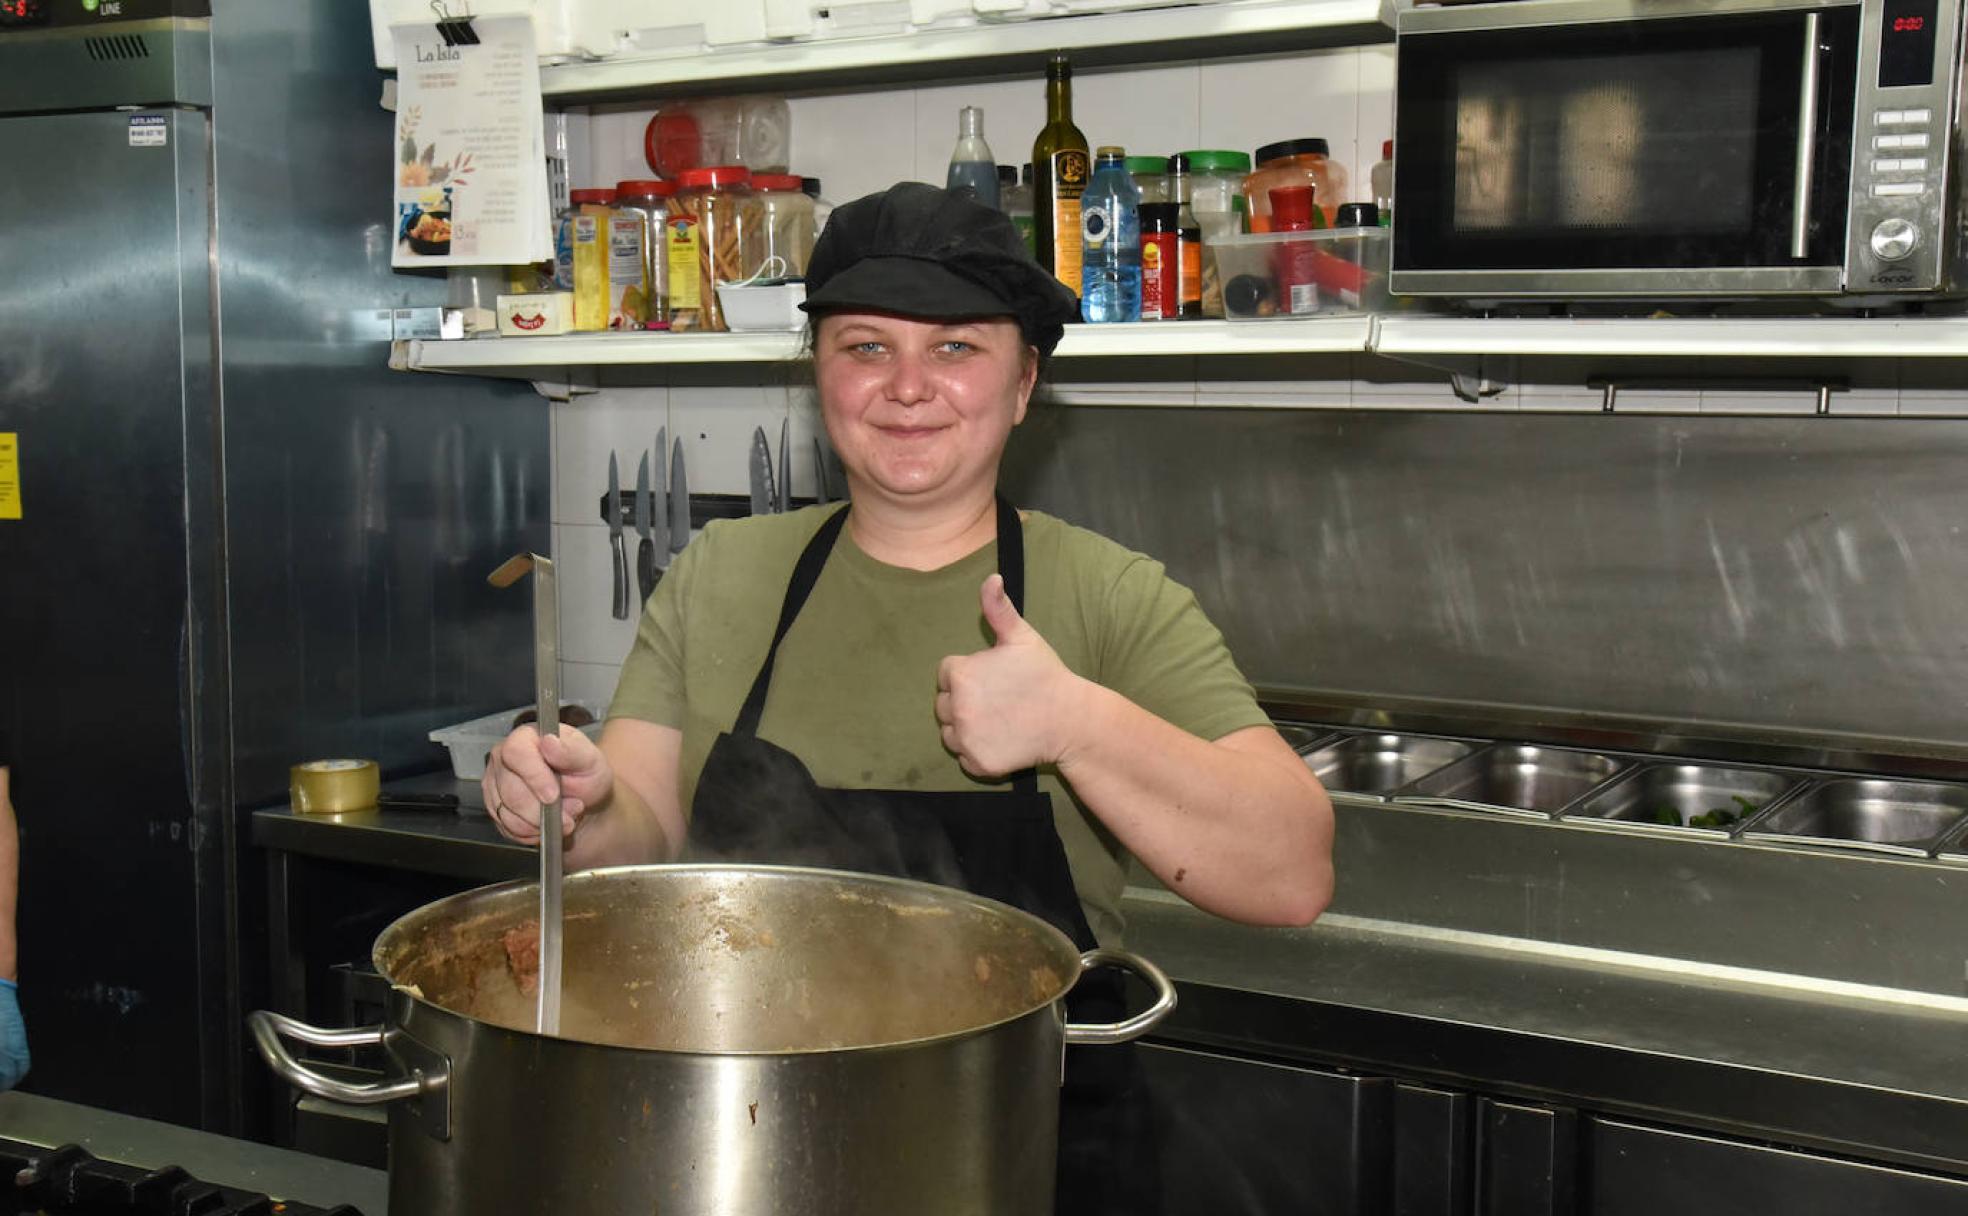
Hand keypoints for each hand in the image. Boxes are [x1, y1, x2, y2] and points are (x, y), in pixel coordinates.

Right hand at [483, 724, 612, 845]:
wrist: (585, 800)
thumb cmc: (586, 774)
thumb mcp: (590, 760)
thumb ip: (572, 751)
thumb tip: (550, 742)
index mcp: (526, 737)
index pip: (515, 752)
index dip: (534, 777)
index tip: (554, 795)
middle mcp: (503, 758)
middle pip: (510, 791)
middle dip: (543, 809)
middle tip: (572, 810)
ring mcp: (495, 784)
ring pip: (508, 814)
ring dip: (541, 823)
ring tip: (565, 816)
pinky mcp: (495, 809)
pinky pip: (508, 828)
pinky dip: (532, 832)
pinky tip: (548, 823)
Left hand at [935, 574, 1087, 777]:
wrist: (1070, 720)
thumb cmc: (1045, 675)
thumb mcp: (1021, 637)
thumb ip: (998, 608)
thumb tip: (992, 577)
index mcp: (960, 675)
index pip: (947, 674)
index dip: (969, 674)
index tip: (994, 678)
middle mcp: (956, 708)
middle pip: (944, 704)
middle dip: (964, 701)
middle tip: (997, 700)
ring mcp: (966, 739)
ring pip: (949, 732)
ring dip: (965, 727)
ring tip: (997, 720)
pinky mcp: (977, 763)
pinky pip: (963, 756)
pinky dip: (976, 751)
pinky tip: (1000, 740)